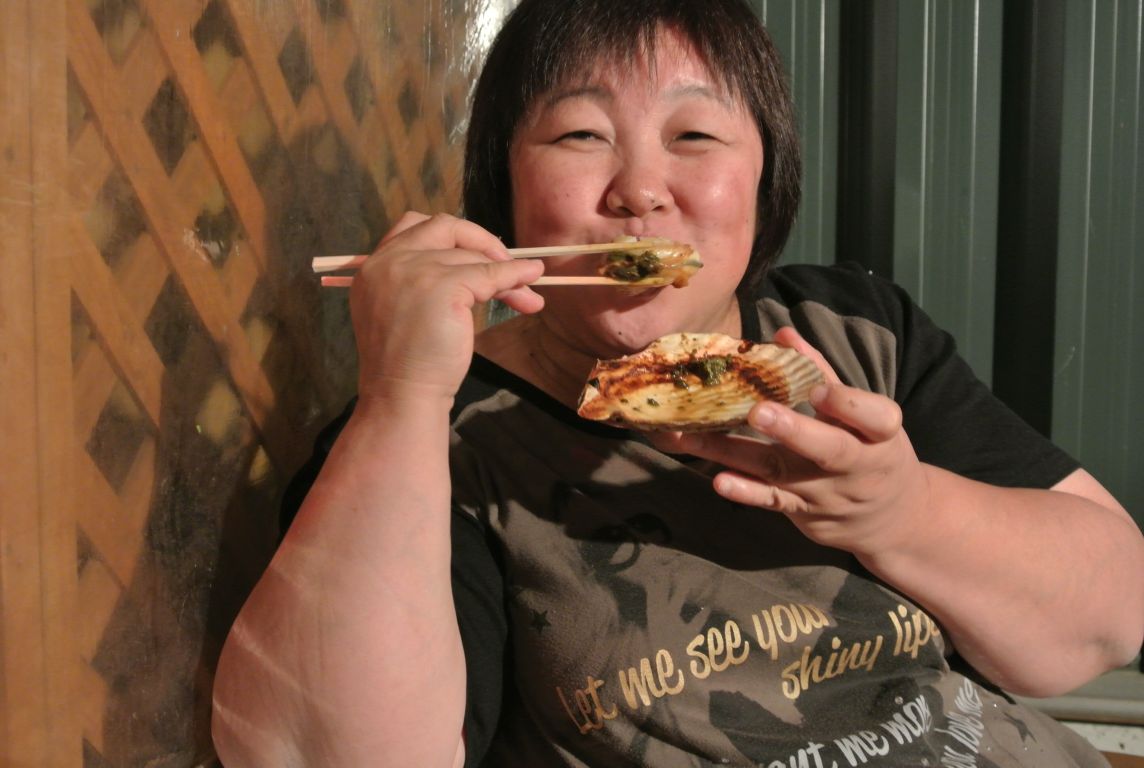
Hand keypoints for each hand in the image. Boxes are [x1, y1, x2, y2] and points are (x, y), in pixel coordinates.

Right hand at [348, 212, 544, 404]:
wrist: (402, 395)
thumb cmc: (407, 363)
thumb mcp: (408, 309)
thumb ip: (426, 281)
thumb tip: (485, 267)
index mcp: (373, 267)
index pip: (413, 226)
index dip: (451, 235)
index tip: (477, 255)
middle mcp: (389, 261)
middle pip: (444, 227)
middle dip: (480, 242)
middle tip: (506, 264)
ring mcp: (414, 270)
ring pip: (471, 256)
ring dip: (505, 272)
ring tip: (527, 296)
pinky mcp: (442, 285)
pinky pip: (489, 274)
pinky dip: (514, 277)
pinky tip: (529, 284)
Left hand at [652, 327, 930, 555]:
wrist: (889, 520)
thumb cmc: (872, 450)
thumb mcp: (865, 416)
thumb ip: (823, 374)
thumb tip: (783, 335)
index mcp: (879, 435)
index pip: (875, 418)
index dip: (846, 403)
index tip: (816, 389)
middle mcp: (856, 467)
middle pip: (829, 450)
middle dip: (793, 431)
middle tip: (758, 412)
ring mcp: (825, 493)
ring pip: (779, 472)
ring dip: (733, 453)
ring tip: (692, 437)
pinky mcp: (802, 512)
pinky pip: (771, 502)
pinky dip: (745, 492)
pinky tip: (718, 479)